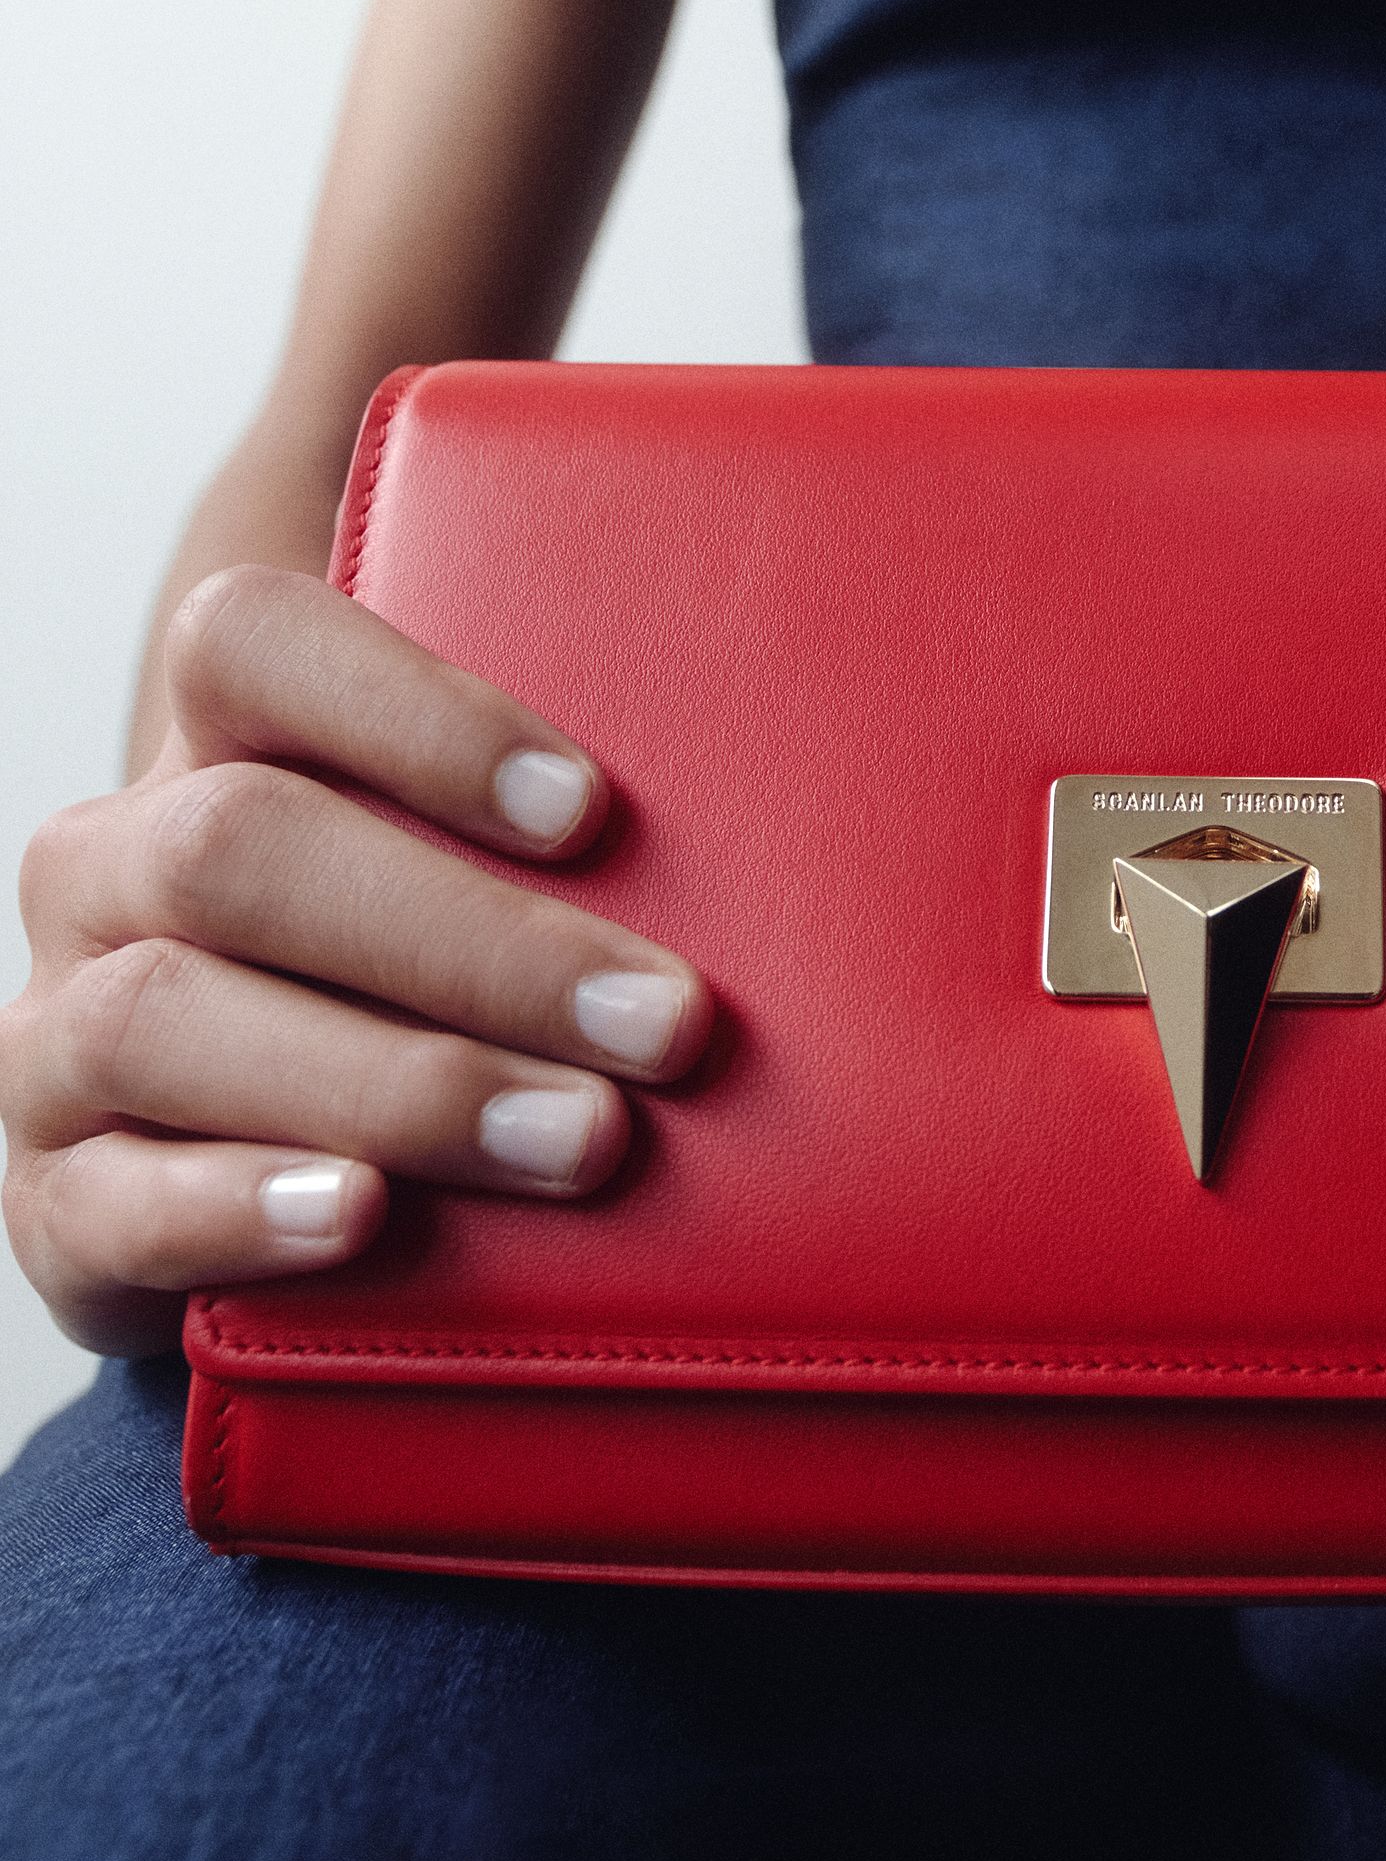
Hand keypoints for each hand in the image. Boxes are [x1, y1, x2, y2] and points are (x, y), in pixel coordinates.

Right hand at [4, 565, 709, 1356]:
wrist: (275, 1175)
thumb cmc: (435, 981)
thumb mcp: (487, 870)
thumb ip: (575, 817)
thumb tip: (832, 768)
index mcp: (214, 744)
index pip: (252, 643)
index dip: (414, 711)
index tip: (595, 809)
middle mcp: (112, 866)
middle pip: (243, 847)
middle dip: (477, 941)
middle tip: (667, 1026)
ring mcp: (57, 1032)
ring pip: (172, 1016)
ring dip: (402, 1081)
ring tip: (585, 1139)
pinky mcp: (54, 1199)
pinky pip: (114, 1198)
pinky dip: (244, 1203)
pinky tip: (366, 1216)